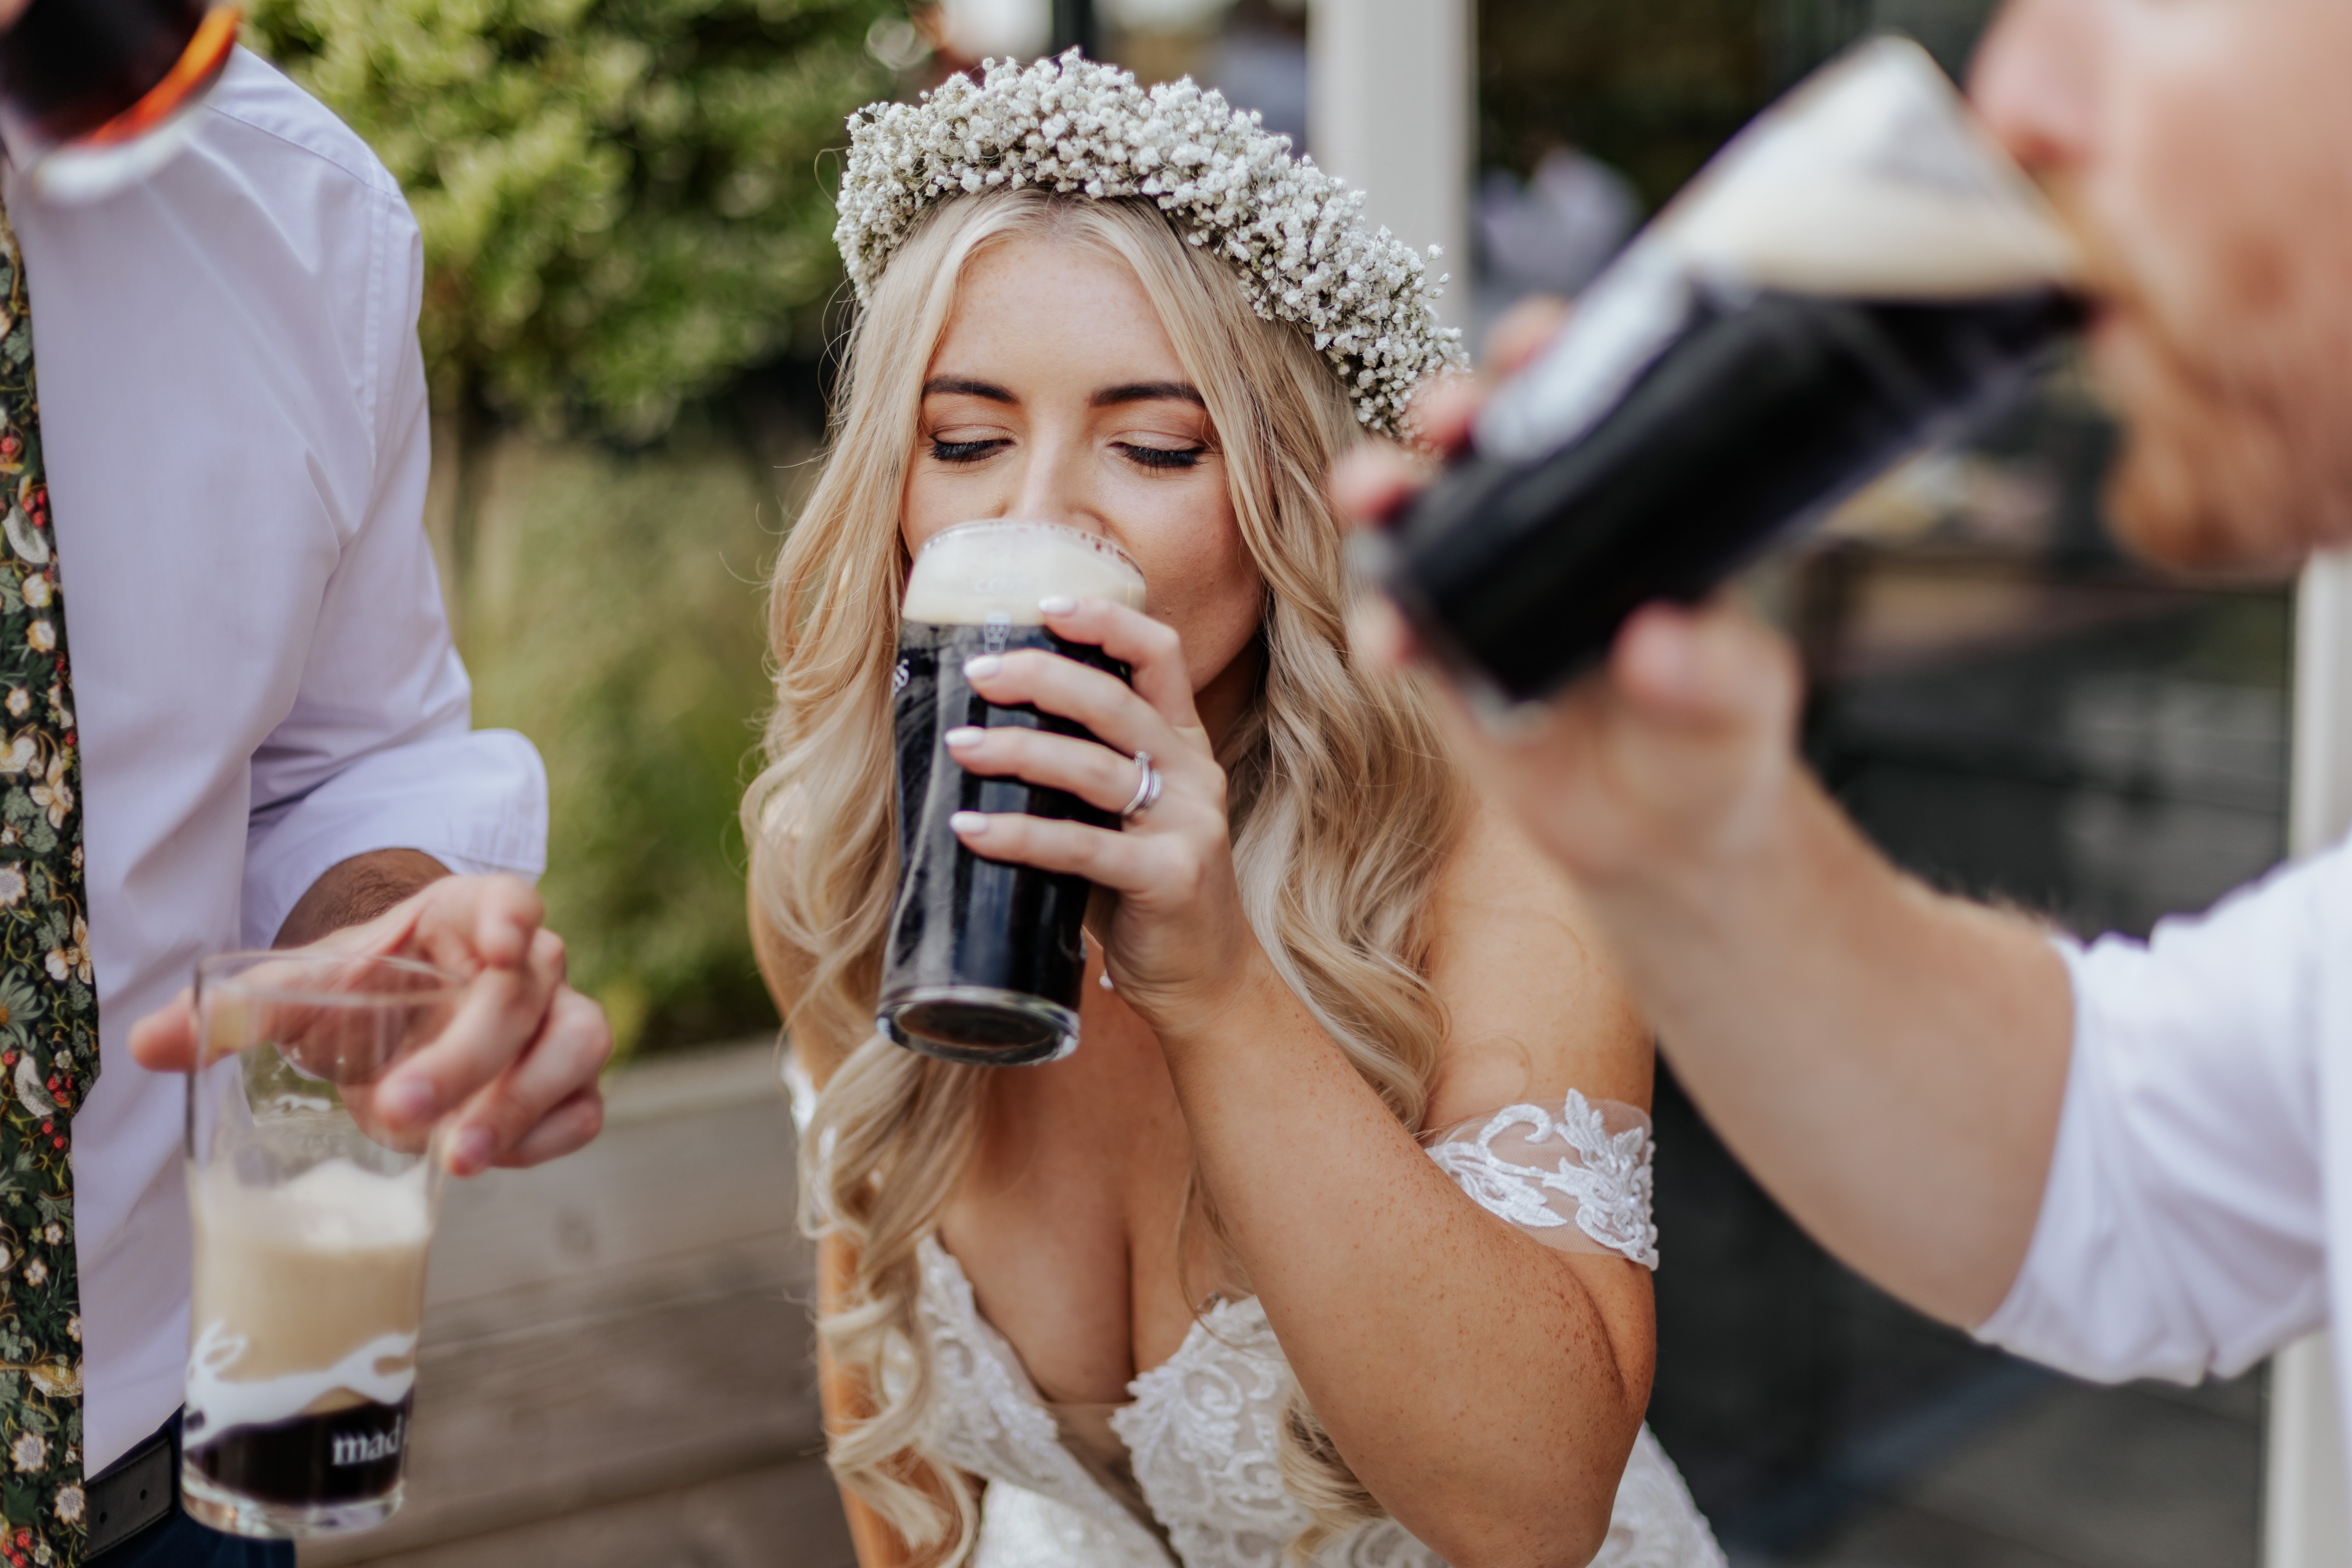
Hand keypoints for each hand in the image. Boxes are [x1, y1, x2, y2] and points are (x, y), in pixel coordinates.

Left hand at [129, 875, 612, 1175]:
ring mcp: (558, 1022)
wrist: (396, 1022)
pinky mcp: (568, 1082)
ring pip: (580, 1046)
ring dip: (523, 1104)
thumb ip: (236, 1012)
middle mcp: (528, 964)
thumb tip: (143, 1044)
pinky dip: (546, 1138)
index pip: (512, 899)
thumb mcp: (302, 990)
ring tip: (456, 1160)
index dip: (512, 917)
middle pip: (526, 998)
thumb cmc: (360, 993)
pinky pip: (585, 1106)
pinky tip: (488, 1163)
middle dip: (470, 1060)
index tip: (500, 944)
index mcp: (468, 917)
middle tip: (399, 1109)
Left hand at [946, 597, 1266, 1039]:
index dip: (1105, 619)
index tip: (1044, 604)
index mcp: (1183, 745)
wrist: (1204, 979)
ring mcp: (1187, 825)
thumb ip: (1079, 773)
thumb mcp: (1122, 816)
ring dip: (1019, 750)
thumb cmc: (1144, 890)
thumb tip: (980, 731)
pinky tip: (970, 830)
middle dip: (1042, 676)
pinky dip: (1020, 836)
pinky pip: (1082, 847)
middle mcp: (1192, 774)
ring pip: (1094, 768)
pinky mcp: (1169, 879)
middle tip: (979, 672)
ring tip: (960, 745)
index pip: (1159, 653)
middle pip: (1116, 701)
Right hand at [1330, 297, 1805, 892]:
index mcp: (1634, 504)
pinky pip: (1398, 616)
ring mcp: (1488, 581)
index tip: (1538, 341)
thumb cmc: (1715, 746)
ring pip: (1422, 509)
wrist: (1656, 839)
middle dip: (1459, 403)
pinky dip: (1383, 620)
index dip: (1561, 356)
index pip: (1595, 401)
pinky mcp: (1445, 650)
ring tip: (1371, 494)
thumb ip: (1712, 674)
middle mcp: (1553, 524)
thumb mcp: (1741, 706)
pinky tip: (1386, 646)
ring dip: (1386, 488)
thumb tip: (1656, 640)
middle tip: (1451, 415)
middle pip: (1492, 434)